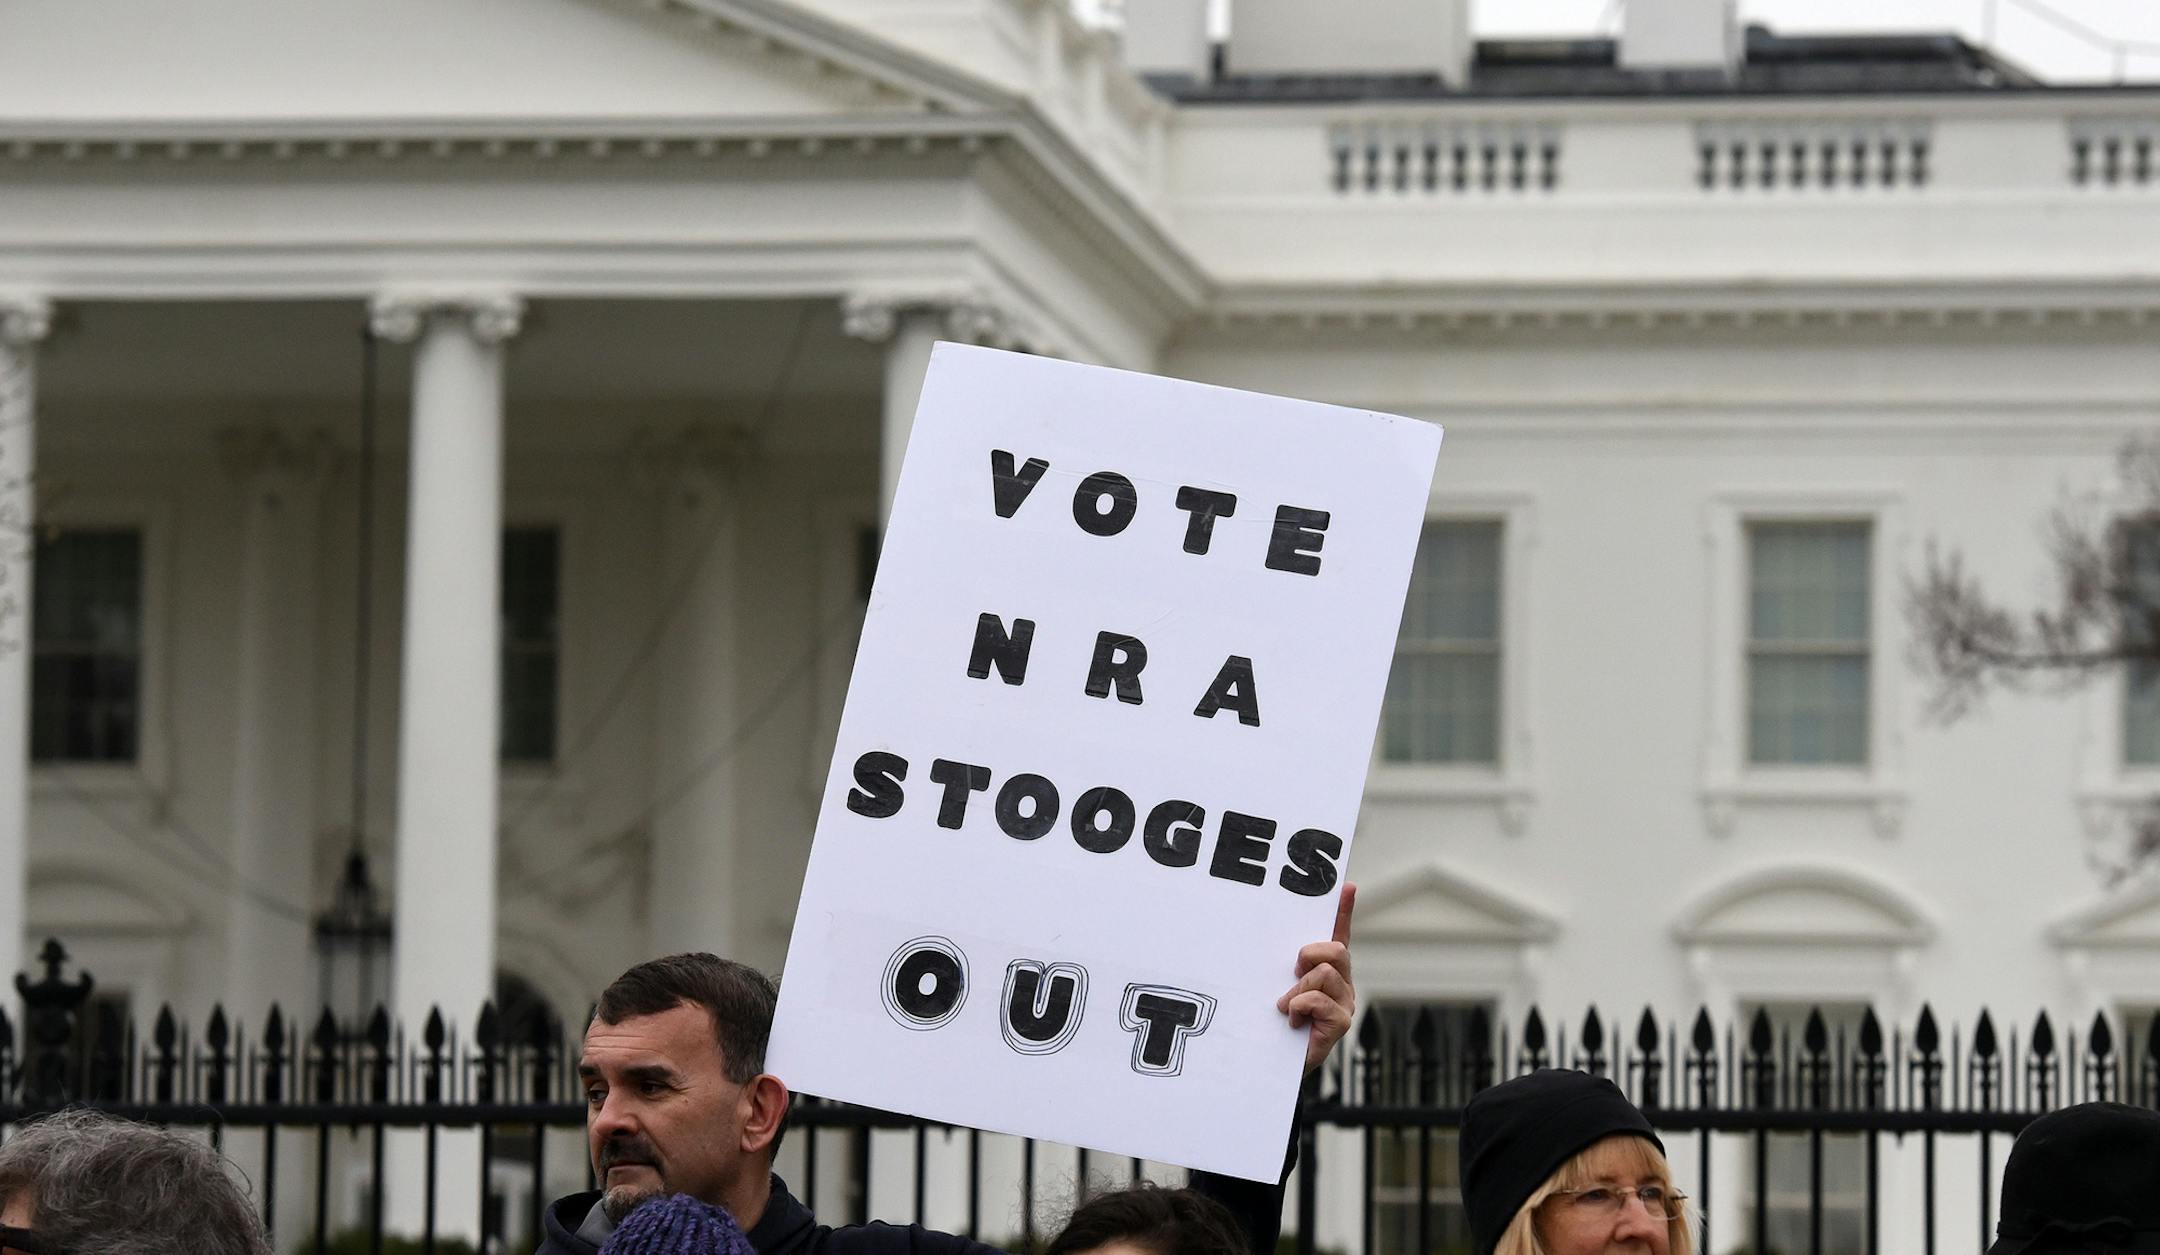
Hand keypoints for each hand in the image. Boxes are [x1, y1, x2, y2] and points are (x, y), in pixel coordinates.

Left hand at [1277, 882, 1355, 1074]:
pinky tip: (1293, 1021)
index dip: (1344, 910)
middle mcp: (1341, 983)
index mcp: (1327, 970)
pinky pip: (1319, 999)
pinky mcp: (1340, 1023)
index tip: (1346, 886)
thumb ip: (1283, 968)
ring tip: (1287, 1007)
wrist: (1274, 1063)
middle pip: (1336, 950)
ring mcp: (1344, 1003)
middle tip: (1293, 973)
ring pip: (1326, 973)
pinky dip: (1300, 1006)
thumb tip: (1279, 948)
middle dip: (1310, 955)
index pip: (1339, 934)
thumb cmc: (1275, 1024)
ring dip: (1298, 988)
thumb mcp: (1277, 987)